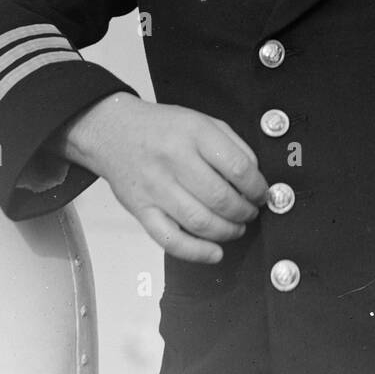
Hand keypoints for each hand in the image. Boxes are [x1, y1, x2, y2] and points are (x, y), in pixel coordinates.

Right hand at [51, 92, 266, 262]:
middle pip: (221, 198)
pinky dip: (197, 252)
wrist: (113, 131)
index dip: (257, 187)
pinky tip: (214, 252)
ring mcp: (155, 187)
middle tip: (250, 211)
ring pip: (200, 222)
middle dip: (245, 211)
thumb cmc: (161, 128)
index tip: (262, 193)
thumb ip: (232, 144)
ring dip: (228, 231)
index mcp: (193, 133)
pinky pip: (170, 240)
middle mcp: (173, 160)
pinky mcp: (141, 210)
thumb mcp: (201, 121)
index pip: (238, 168)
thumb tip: (255, 176)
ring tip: (236, 227)